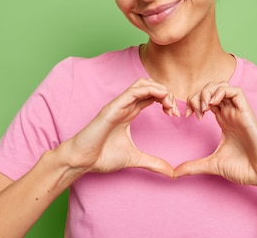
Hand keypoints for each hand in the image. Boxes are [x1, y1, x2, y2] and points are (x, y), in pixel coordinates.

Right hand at [60, 78, 178, 177]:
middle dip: (165, 93)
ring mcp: (119, 104)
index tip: (174, 114)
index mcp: (129, 112)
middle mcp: (125, 105)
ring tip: (168, 103)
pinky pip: (132, 91)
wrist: (82, 161)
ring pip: (142, 84)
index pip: (151, 96)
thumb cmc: (102, 157)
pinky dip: (149, 90)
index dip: (166, 100)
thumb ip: (153, 163)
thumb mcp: (135, 159)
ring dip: (159, 89)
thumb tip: (171, 173)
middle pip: (149, 86)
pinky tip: (160, 99)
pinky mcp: (112, 107)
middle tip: (174, 109)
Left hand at [174, 83, 256, 189]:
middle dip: (198, 95)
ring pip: (223, 86)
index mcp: (223, 120)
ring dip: (208, 92)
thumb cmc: (244, 168)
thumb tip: (174, 173)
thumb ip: (193, 166)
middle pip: (212, 89)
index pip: (206, 99)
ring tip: (203, 108)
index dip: (193, 102)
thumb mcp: (212, 164)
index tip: (186, 116)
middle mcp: (230, 113)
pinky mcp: (247, 113)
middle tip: (193, 112)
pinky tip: (213, 104)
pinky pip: (236, 91)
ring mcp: (239, 111)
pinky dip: (222, 92)